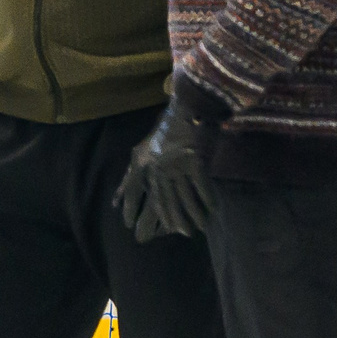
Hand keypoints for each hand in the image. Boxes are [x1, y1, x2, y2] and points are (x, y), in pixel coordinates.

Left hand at [115, 97, 218, 242]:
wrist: (193, 105)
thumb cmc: (172, 124)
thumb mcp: (149, 145)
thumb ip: (139, 167)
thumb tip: (124, 190)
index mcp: (143, 160)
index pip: (133, 189)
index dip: (130, 208)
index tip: (127, 223)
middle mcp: (157, 165)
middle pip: (162, 200)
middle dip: (170, 218)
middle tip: (179, 233)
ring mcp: (176, 165)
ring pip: (184, 198)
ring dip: (192, 215)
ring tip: (197, 227)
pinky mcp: (195, 162)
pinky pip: (201, 188)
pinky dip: (207, 201)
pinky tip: (212, 210)